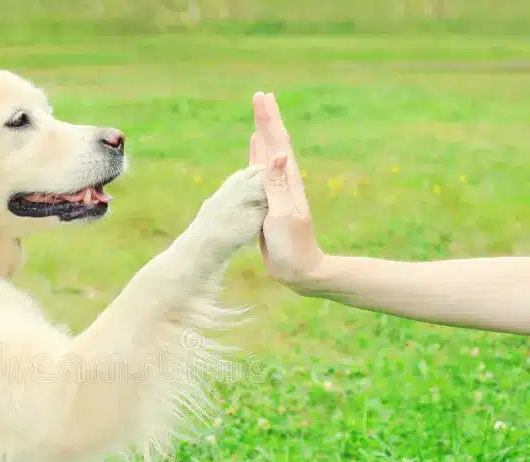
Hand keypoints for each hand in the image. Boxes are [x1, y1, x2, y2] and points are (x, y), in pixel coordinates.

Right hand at [250, 92, 324, 292]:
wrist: (300, 270)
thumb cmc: (293, 246)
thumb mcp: (284, 215)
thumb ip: (278, 186)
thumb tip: (278, 155)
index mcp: (287, 182)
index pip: (278, 143)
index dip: (270, 120)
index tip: (262, 97)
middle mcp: (284, 182)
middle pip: (274, 144)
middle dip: (267, 120)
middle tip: (261, 96)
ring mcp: (278, 193)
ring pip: (268, 157)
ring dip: (263, 137)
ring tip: (259, 119)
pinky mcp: (270, 203)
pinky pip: (261, 174)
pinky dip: (257, 159)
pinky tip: (255, 154)